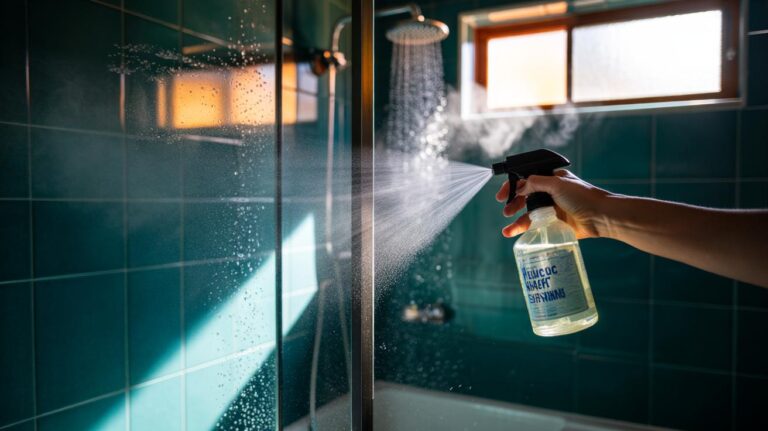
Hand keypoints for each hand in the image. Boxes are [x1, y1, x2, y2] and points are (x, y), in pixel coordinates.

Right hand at [495, 170, 610, 238]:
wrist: (602, 217)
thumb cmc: (583, 196)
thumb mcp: (557, 184)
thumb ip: (535, 183)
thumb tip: (519, 187)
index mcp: (551, 178)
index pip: (526, 179)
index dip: (513, 185)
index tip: (502, 195)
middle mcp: (550, 192)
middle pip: (525, 197)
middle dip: (514, 203)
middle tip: (506, 211)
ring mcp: (552, 208)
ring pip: (529, 213)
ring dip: (517, 220)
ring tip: (508, 228)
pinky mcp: (555, 223)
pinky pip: (536, 225)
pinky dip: (524, 229)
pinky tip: (513, 233)